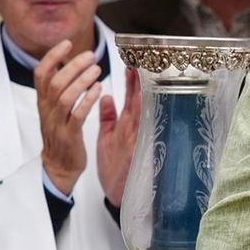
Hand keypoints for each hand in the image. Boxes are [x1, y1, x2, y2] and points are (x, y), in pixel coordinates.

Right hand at [34, 39, 102, 195]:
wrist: (59, 167)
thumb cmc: (61, 134)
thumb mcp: (55, 109)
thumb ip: (59, 89)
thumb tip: (70, 64)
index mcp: (43, 101)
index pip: (41, 73)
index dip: (52, 57)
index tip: (67, 43)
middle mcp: (47, 110)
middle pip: (55, 82)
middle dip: (72, 66)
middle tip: (90, 55)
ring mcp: (57, 123)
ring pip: (65, 97)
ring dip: (81, 81)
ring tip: (97, 70)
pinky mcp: (69, 136)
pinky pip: (77, 115)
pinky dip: (87, 100)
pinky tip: (98, 89)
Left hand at [97, 66, 140, 205]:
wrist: (116, 192)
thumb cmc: (114, 165)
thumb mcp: (109, 137)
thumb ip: (108, 117)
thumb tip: (106, 96)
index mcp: (127, 124)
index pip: (131, 96)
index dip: (131, 79)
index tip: (131, 60)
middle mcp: (135, 128)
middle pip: (140, 99)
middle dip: (140, 79)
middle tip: (142, 58)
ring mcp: (137, 138)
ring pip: (143, 111)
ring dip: (142, 92)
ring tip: (142, 73)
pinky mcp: (136, 150)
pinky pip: (141, 130)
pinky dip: (142, 117)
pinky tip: (143, 104)